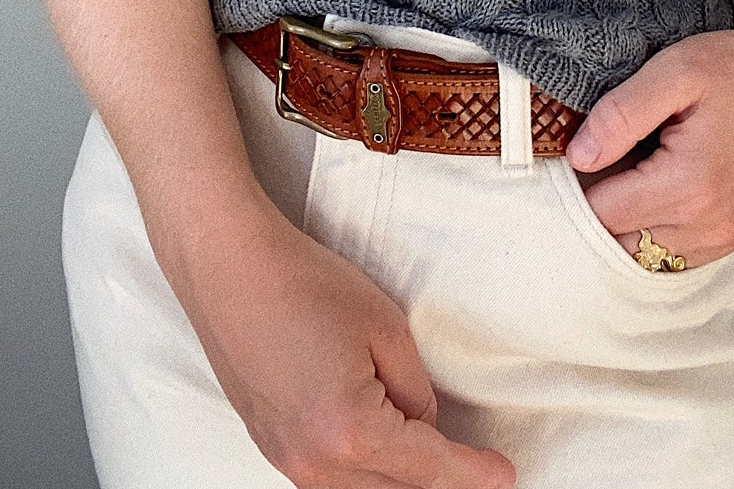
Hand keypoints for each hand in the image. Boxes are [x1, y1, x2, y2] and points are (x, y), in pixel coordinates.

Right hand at [159, 190, 517, 488]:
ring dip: (398, 474)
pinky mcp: (271, 445)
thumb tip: (424, 424)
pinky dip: (363, 468)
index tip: (504, 476)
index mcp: (350, 432)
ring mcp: (286, 459)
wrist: (229, 268)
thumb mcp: (385, 328)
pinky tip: (381, 442)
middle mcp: (314, 462)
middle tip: (476, 464)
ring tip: (432, 449)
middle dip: (438, 478)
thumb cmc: (303, 285)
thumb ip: (415, 389)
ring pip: (361, 488)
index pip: (429, 469)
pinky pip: (330, 476)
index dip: (472, 474)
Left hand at [564, 7, 733, 266]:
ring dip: (628, 220)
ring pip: (645, 253)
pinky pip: (674, 253)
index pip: (600, 214)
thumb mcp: (676, 72)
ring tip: (634, 166)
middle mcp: (707, 225)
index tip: (583, 149)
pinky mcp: (733, 234)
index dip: (580, 182)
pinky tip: (657, 186)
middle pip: (619, 240)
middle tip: (606, 155)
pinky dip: (656, 229)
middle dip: (601, 204)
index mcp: (687, 187)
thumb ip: (622, 114)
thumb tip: (578, 156)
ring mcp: (724, 236)